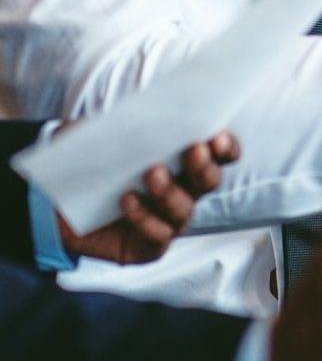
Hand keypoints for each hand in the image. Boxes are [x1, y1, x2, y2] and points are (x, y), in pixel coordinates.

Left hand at [57, 131, 239, 264]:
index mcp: (183, 159)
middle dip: (204, 167)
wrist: (56, 200)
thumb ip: (127, 122)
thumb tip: (146, 113)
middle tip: (193, 150)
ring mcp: (167, 221)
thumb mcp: (105, 131)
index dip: (225, 147)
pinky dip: (144, 218)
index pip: (219, 154)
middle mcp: (183, 191)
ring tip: (151, 174)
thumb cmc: (91, 158)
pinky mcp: (147, 246)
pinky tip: (126, 200)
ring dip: (170, 191)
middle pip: (209, 181)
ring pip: (183, 210)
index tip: (217, 136)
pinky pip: (158, 237)